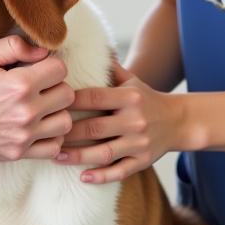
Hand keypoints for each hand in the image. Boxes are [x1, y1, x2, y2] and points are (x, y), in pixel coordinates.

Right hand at [0, 36, 73, 162]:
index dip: (50, 64)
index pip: (60, 69)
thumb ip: (13, 46)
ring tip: (40, 106)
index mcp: (19, 85)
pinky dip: (51, 136)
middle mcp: (26, 112)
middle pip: (68, 95)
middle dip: (56, 86)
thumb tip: (42, 50)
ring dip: (57, 112)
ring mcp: (24, 136)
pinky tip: (38, 126)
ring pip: (66, 122)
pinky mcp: (20, 153)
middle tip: (39, 86)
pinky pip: (54, 146)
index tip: (38, 67)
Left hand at [55, 62, 182, 183]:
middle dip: (67, 132)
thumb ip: (110, 68)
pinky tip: (83, 177)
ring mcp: (139, 143)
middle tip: (45, 134)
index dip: (70, 101)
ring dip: (77, 157)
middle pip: (94, 127)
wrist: (179, 121)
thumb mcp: (132, 80)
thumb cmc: (147, 98)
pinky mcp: (143, 161)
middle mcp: (135, 120)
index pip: (94, 98)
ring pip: (103, 153)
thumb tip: (86, 47)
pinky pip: (119, 172)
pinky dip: (101, 176)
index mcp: (129, 97)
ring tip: (56, 156)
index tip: (50, 105)